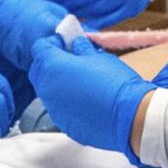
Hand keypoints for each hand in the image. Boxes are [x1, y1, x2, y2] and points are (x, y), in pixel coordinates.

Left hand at [28, 35, 152, 164]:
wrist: (129, 117)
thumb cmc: (116, 83)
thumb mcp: (100, 57)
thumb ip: (82, 48)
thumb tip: (76, 43)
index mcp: (53, 66)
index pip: (39, 48)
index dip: (53, 43)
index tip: (66, 43)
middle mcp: (48, 88)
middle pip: (38, 70)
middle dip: (50, 63)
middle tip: (70, 60)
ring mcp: (54, 109)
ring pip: (47, 91)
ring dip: (57, 83)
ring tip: (80, 81)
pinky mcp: (64, 124)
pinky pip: (59, 108)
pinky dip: (67, 102)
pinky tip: (86, 101)